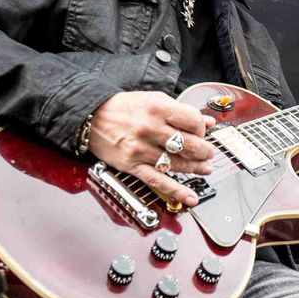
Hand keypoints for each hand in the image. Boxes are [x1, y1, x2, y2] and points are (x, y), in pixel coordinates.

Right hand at [88, 91, 216, 206]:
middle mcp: (150, 129)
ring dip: (196, 168)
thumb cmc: (122, 107)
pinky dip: (176, 191)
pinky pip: (159, 181)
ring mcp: (141, 149)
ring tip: (205, 168)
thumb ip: (181, 111)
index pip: (193, 121)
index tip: (202, 133)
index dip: (202, 129)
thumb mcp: (154, 100)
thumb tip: (208, 122)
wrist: (90, 116)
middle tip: (208, 153)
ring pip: (177, 164)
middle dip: (205, 151)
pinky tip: (190, 197)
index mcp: (158, 108)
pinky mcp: (132, 166)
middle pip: (189, 145)